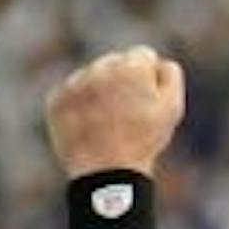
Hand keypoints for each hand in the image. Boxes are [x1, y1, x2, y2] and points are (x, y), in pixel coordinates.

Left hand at [45, 46, 185, 178]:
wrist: (107, 173)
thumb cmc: (143, 140)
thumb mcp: (172, 107)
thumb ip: (170, 74)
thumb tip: (157, 61)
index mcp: (131, 67)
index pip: (143, 55)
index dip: (148, 79)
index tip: (146, 101)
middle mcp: (99, 69)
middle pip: (115, 62)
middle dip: (122, 80)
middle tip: (126, 112)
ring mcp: (74, 84)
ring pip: (91, 75)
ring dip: (99, 90)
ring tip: (106, 121)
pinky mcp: (55, 100)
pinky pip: (71, 92)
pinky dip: (79, 104)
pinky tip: (89, 124)